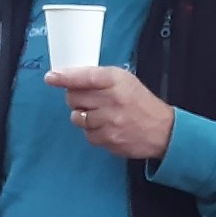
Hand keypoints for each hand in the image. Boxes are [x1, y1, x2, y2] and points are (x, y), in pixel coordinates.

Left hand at [45, 66, 174, 159]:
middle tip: (89, 100)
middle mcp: (112, 100)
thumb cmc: (142, 103)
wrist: (164, 131)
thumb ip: (99, 77)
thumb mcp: (126, 81)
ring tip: (102, 115)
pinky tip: (107, 127)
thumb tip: (69, 77)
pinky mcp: (108, 139)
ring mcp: (109, 122)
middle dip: (76, 98)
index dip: (64, 77)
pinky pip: (87, 135)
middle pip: (74, 98)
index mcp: (116, 81)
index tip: (51, 78)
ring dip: (84, 116)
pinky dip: (93, 131)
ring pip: (77, 118)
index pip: (84, 77)